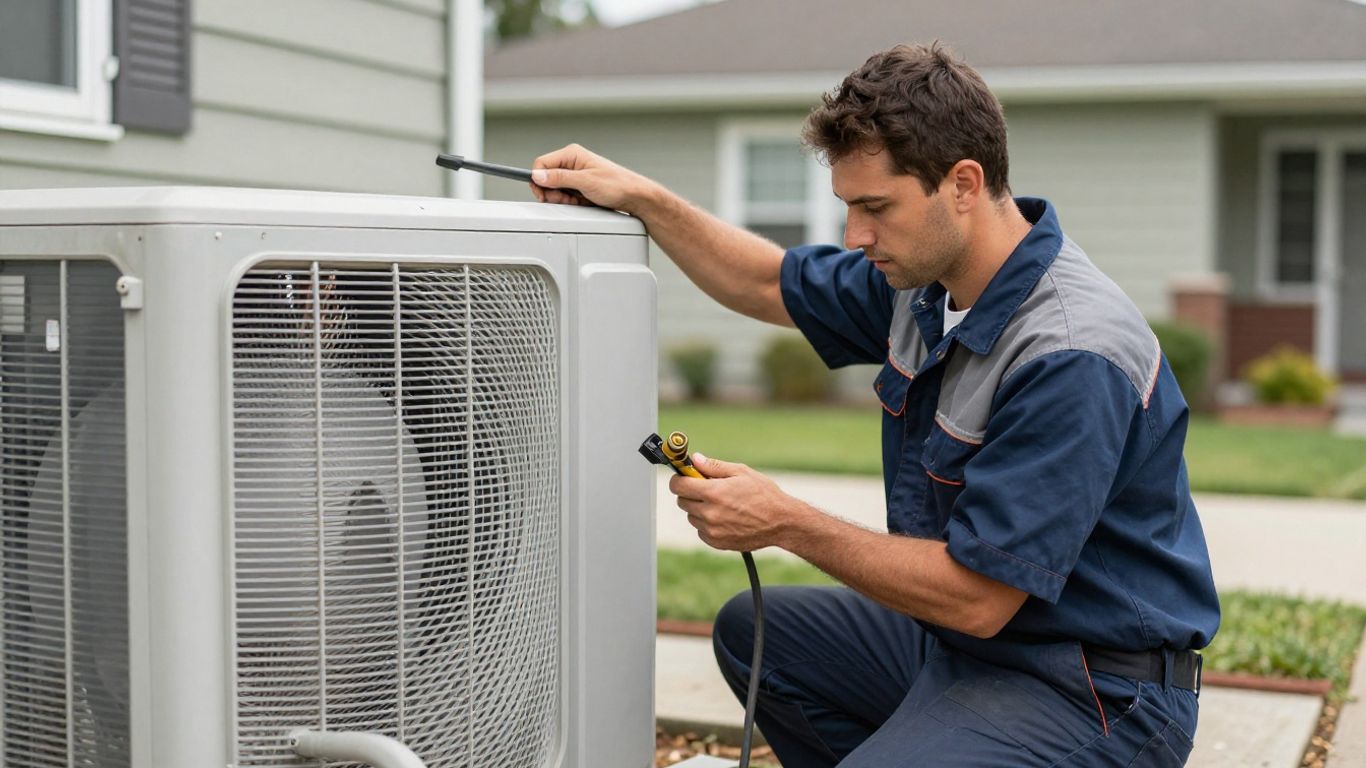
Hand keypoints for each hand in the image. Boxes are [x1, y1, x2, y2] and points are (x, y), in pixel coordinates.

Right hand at [530, 143, 658, 212]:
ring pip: (555, 188)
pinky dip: (570, 201)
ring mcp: (576, 174)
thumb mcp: (585, 182)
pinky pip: (565, 194)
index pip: (542, 163)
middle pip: (546, 178)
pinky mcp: (580, 186)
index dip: (539, 180)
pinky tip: (582, 202)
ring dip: (562, 198)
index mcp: (572, 154)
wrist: (634, 196)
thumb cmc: (617, 185)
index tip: (542, 193)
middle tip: (566, 199)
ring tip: (578, 200)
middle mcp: (572, 162)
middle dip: (553, 192)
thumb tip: (538, 175)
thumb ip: (560, 178)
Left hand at [668, 453, 800, 551]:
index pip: (678, 485)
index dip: (679, 479)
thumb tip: (695, 459)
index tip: (684, 477)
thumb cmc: (764, 494)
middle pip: (682, 501)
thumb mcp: (741, 472)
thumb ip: (714, 466)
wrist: (781, 523)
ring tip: (721, 504)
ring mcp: (712, 530)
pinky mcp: (717, 542)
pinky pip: (701, 531)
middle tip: (706, 489)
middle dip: (690, 493)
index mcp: (713, 492)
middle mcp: (709, 513)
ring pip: (691, 516)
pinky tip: (725, 518)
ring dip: (699, 509)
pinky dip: (707, 524)